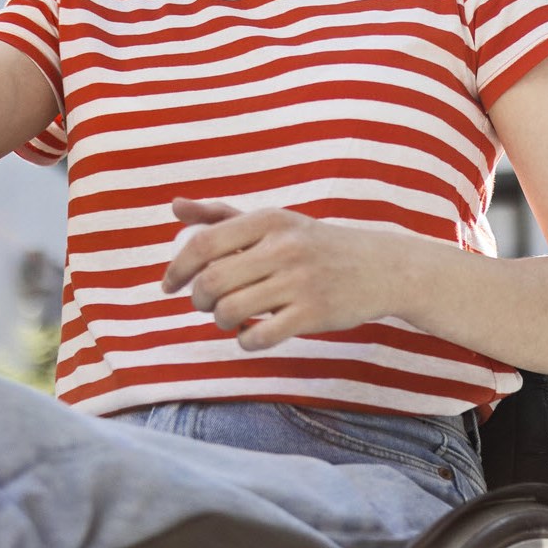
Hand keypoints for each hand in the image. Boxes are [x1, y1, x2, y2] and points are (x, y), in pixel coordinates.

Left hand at [160, 197, 393, 350]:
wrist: (379, 267)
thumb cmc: (313, 245)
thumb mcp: (273, 222)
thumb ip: (221, 215)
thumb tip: (175, 206)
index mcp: (268, 219)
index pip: (202, 243)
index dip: (177, 269)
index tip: (169, 286)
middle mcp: (283, 247)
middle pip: (211, 282)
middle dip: (199, 300)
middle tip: (207, 304)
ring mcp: (299, 281)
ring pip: (230, 311)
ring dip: (221, 321)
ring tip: (232, 317)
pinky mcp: (313, 314)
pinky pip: (258, 336)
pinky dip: (246, 340)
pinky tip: (253, 333)